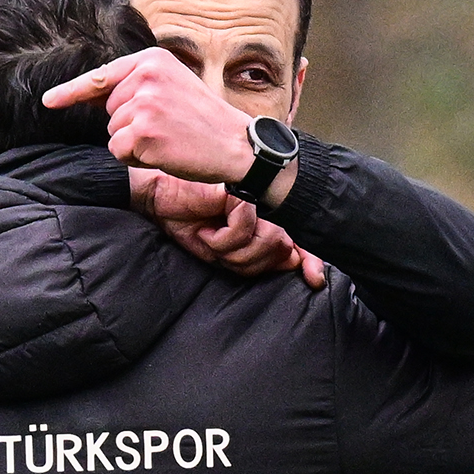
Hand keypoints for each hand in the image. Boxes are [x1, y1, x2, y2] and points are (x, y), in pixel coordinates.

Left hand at [46, 47, 288, 203]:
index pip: (102, 77)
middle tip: (170, 128)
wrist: (238, 145)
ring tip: (171, 139)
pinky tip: (167, 152)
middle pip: (109, 110)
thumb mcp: (175, 87)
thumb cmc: (207, 122)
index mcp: (152, 60)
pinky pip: (119, 151)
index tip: (49, 102)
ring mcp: (142, 103)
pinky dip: (138, 158)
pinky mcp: (142, 131)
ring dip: (136, 143)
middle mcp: (144, 76)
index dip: (71, 92)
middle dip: (130, 125)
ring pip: (113, 132)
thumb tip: (96, 97)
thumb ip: (138, 86)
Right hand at [132, 170, 326, 287]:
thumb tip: (294, 263)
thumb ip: (260, 258)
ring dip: (231, 251)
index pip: (301, 243)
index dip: (311, 262)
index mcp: (269, 220)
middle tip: (221, 247)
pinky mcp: (241, 192)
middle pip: (280, 251)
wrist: (159, 199)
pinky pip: (242, 231)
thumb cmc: (190, 223)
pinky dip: (220, 238)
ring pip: (265, 243)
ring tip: (212, 234)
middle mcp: (267, 207)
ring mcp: (256, 196)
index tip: (314, 280)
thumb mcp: (226, 253)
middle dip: (247, 261)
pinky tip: (208, 225)